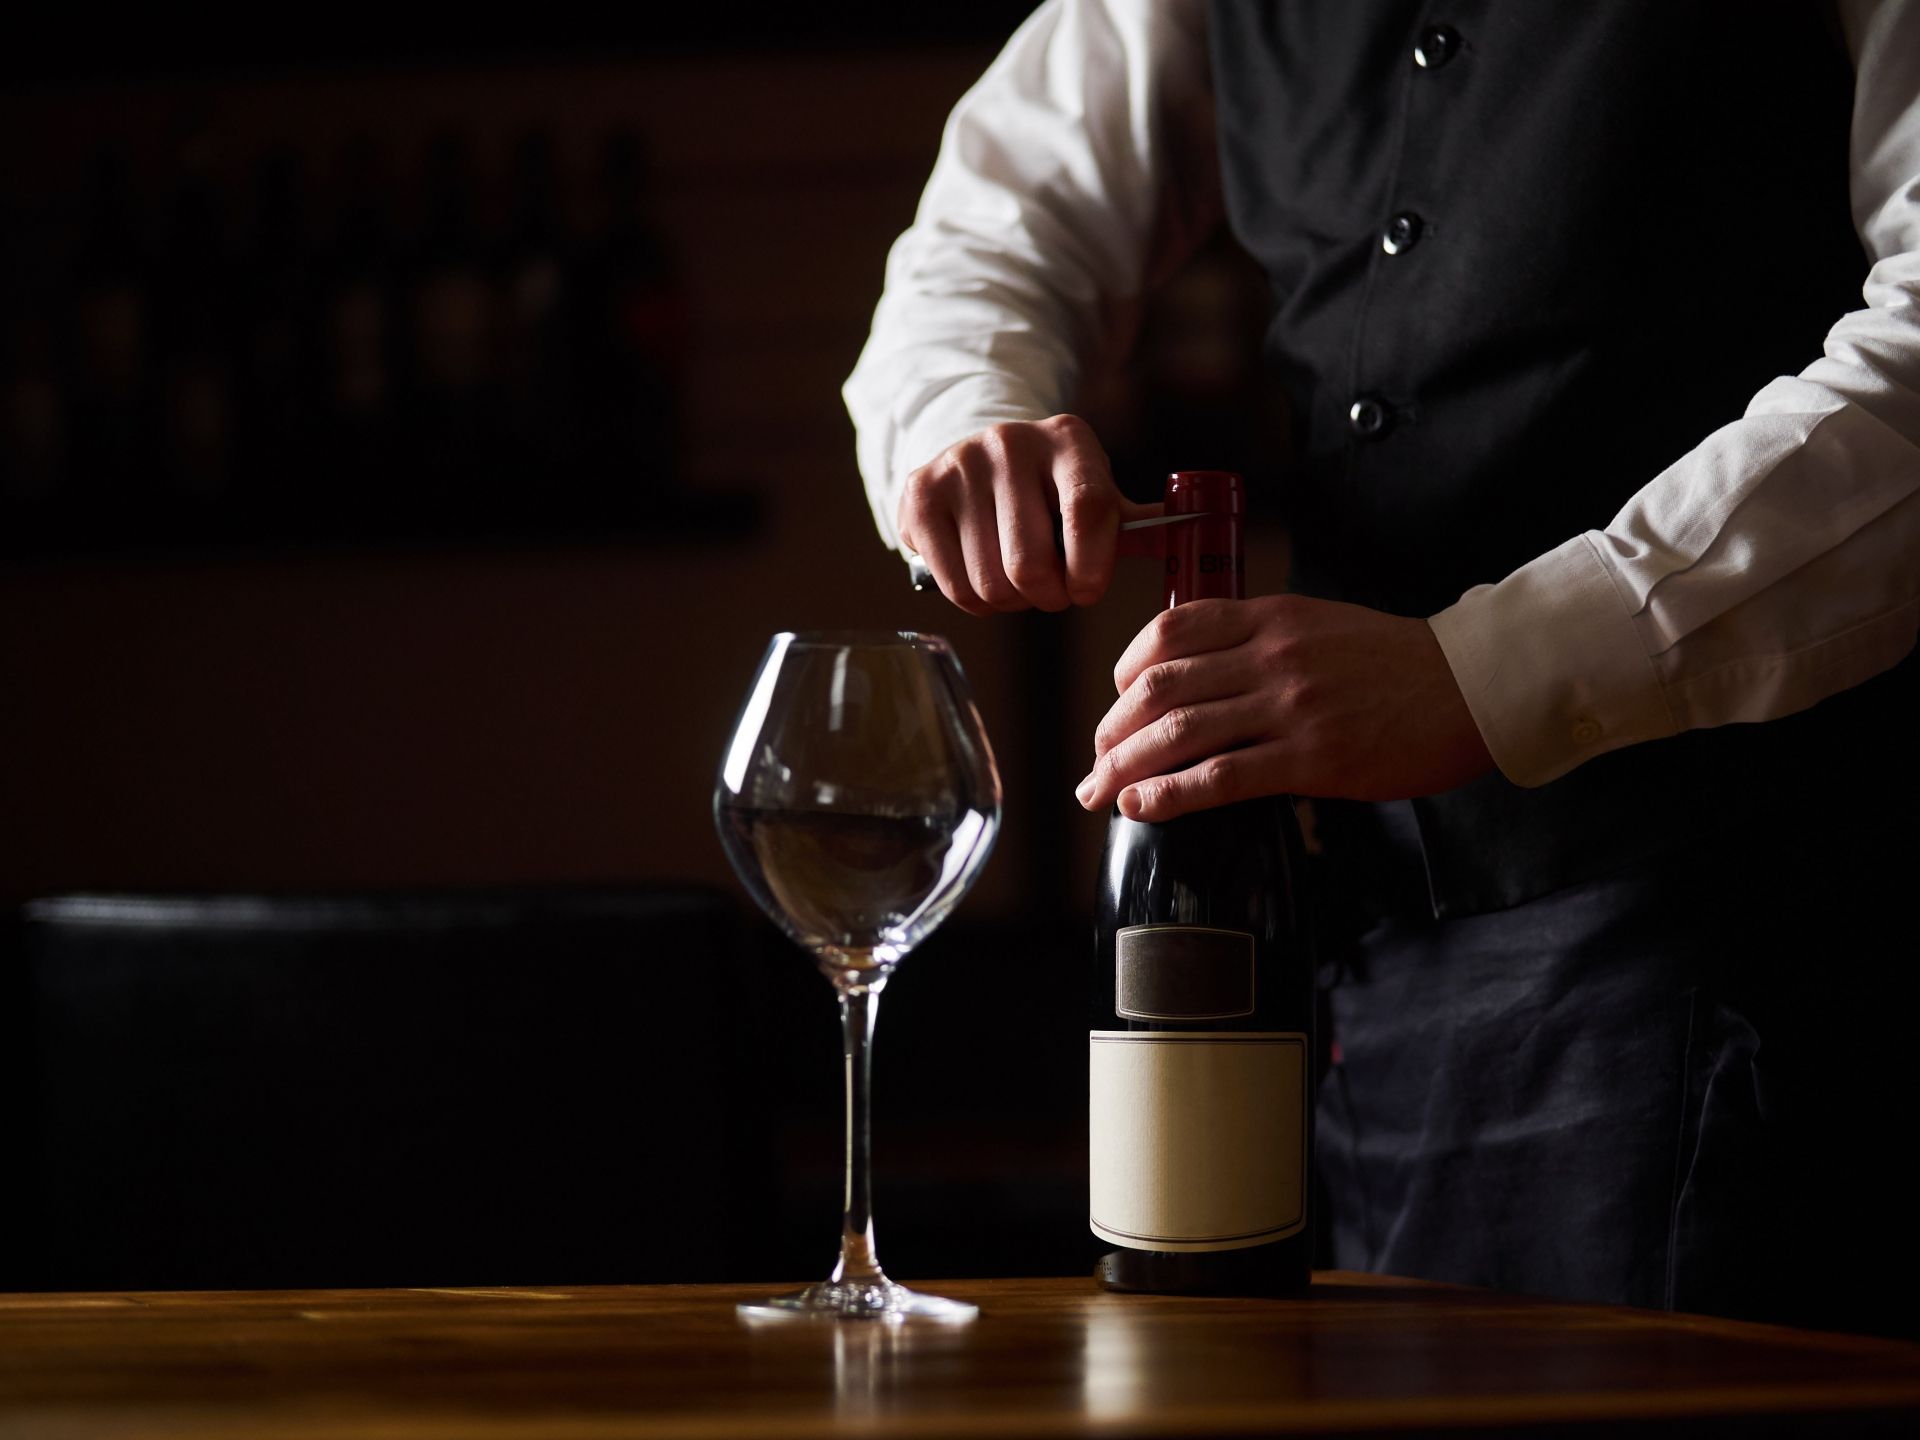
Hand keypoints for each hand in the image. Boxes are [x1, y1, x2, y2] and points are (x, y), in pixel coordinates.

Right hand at [896, 415, 1160, 614]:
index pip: (1088, 509)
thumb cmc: (1049, 491)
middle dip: (1047, 595)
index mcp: (1069, 439)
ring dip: (1011, 601)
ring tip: (1017, 581)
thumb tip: (1196, 536)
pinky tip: (982, 576)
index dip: (1091, 565)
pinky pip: (953, 585)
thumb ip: (1136, 524)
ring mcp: (960, 464)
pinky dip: (975, 601)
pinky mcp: (919, 492)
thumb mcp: (1093, 493)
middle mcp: (1011, 442)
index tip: (1088, 592)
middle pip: (1030, 562)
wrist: (973, 456)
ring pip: (991, 582)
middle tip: (1051, 591)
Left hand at [1076, 593, 1494, 817]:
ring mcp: (1291, 706)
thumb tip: (1203, 677)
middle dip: (1111, 729)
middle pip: (1159, 686)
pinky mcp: (1313, 758)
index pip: (1170, 630)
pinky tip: (1143, 808)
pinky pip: (1222, 777)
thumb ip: (1260, 640)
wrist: (1474, 686)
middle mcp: (1272, 655)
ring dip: (1125, 767)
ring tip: (1100, 792)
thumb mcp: (1321, 625)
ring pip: (1178, 733)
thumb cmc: (1399, 663)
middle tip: (1096, 760)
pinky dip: (1170, 794)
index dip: (1127, 668)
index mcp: (1270, 616)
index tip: (1117, 699)